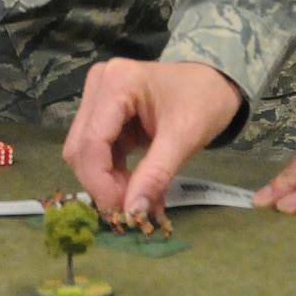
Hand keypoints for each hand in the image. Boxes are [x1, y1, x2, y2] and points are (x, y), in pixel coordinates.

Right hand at [62, 59, 244, 216]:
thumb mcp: (184, 140)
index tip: (121, 213)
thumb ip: (156, 175)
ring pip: (85, 152)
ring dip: (107, 182)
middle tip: (132, 209)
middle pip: (81, 147)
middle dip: (102, 183)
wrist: (214, 84)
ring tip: (138, 200)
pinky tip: (137, 189)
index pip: (92, 141)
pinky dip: (114, 174)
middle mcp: (99, 85)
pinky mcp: (104, 113)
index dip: (100, 182)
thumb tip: (132, 212)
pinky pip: (99, 151)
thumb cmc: (204, 102)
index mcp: (117, 82)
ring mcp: (99, 97)